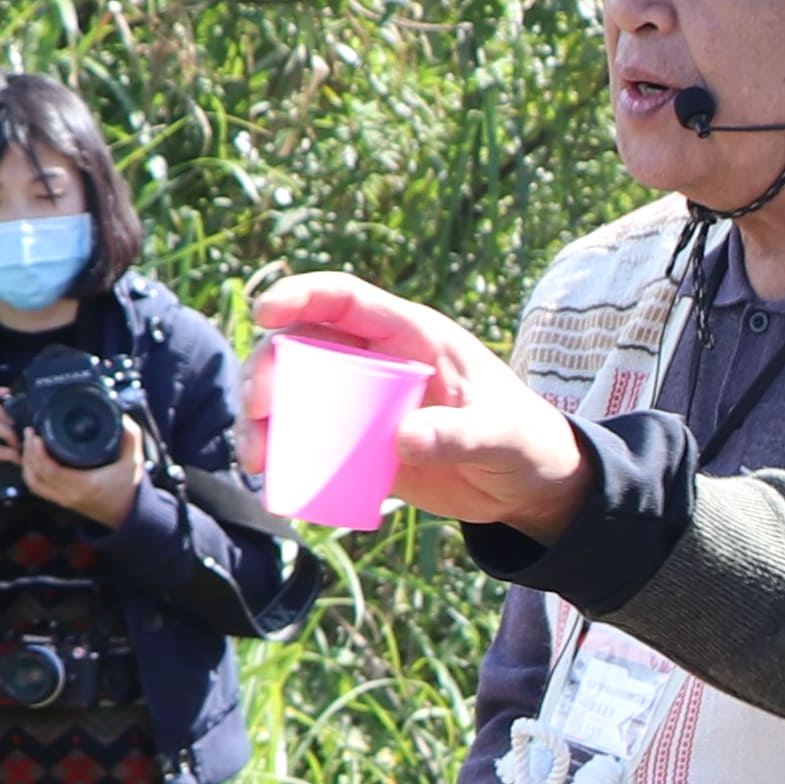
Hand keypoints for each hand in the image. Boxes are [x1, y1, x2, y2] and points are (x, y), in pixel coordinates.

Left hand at [15, 407, 149, 525]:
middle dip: (28, 452)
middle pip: (36, 475)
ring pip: (33, 483)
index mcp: (86, 484)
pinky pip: (37, 488)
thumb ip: (130, 437)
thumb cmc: (129, 488)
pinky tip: (31, 459)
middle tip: (30, 433)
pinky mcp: (61, 501)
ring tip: (28, 443)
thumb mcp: (134, 461)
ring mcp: (64, 500)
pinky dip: (30, 473)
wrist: (129, 514)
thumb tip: (120, 416)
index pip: (51, 470)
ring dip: (26, 463)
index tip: (37, 435)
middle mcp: (71, 494)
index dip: (38, 452)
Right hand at [247, 275, 593, 537]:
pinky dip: (283, 456)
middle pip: (303, 346)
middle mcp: (378, 362)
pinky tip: (267, 480)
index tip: (265, 312)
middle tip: (258, 408)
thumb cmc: (525, 442)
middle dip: (269, 369)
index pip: (347, 300)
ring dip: (264, 420)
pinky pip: (309, 443)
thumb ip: (458, 435)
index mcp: (412, 337)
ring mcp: (364, 405)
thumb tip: (403, 439)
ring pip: (295, 396)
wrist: (530, 487)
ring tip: (255, 457)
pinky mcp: (360, 447)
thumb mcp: (501, 436)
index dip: (302, 296)